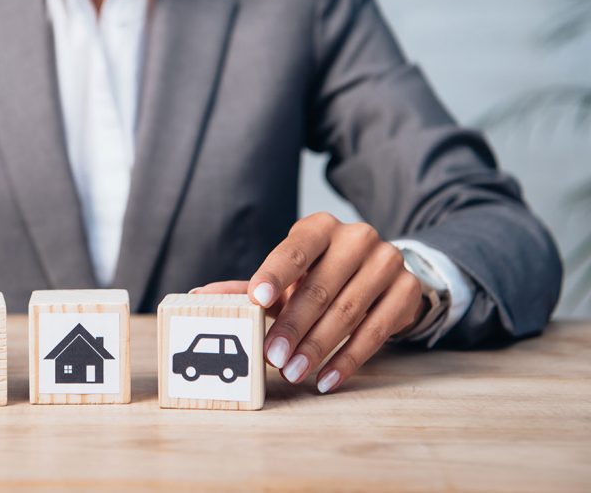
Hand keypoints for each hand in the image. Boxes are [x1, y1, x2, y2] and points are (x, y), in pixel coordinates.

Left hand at [193, 212, 423, 393]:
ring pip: (347, 312)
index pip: (294, 250)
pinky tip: (326, 378)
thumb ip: (247, 287)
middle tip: (272, 357)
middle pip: (320, 288)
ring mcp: (387, 262)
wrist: (379, 274)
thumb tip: (198, 297)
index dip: (275, 275)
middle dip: (293, 327)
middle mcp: (356, 237)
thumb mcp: (287, 277)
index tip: (257, 300)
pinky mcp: (407, 290)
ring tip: (293, 372)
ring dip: (317, 347)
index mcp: (320, 227)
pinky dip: (348, 360)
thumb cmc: (320, 274)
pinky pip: (376, 331)